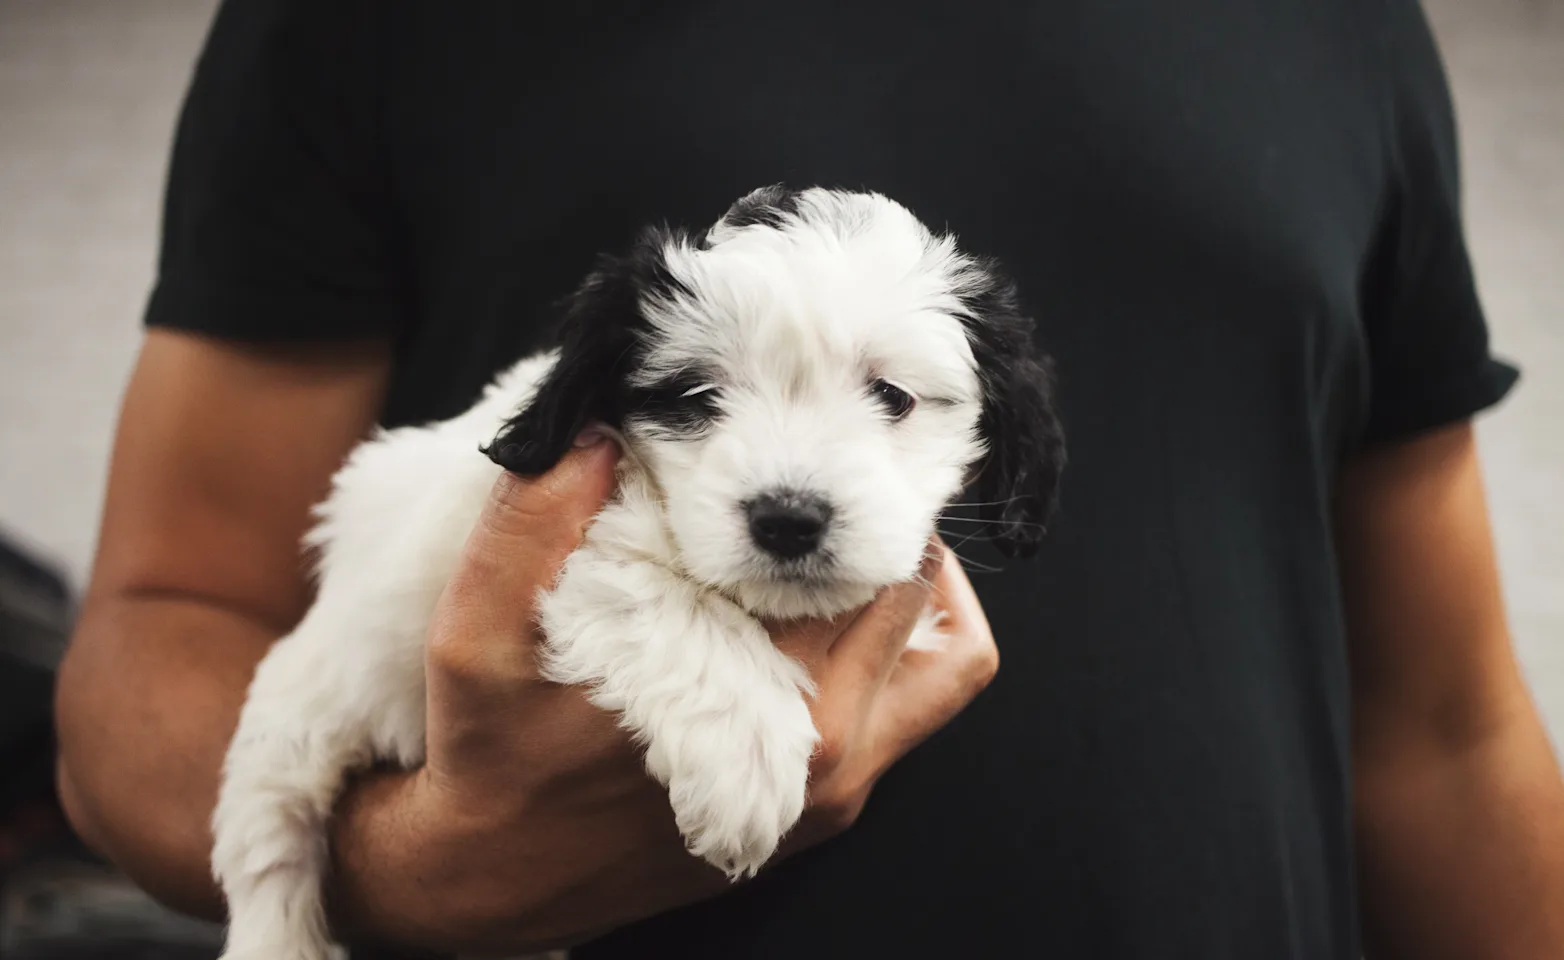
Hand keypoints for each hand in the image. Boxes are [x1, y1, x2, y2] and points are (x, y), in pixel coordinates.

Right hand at [331, 434, 998, 953]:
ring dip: (915, 593)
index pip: (870, 573)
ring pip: (945, 668)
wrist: (495, 880)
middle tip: (840, 475)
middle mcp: (822, 758)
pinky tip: (827, 607)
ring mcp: (835, 793)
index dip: (859, 493)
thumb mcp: (478, 629)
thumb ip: (533, 520)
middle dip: (890, 530)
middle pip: (922, 609)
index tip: (827, 444)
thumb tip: (601, 429)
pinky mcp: (828, 813)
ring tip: (851, 539)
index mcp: (759, 710)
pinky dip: (898, 647)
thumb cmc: (492, 752)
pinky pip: (913, 713)